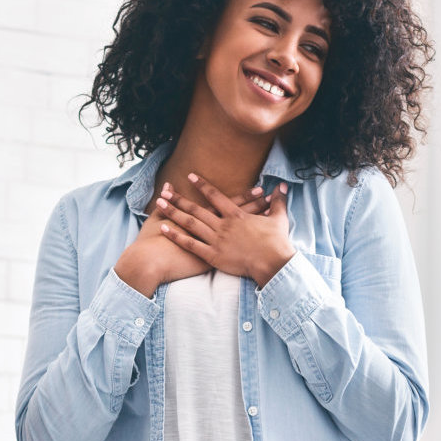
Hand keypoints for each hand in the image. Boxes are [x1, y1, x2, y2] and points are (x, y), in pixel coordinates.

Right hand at [111, 184, 274, 296]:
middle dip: (256, 208)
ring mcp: (213, 247)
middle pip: (239, 218)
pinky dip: (248, 250)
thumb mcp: (158, 218)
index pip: (228, 205)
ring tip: (270, 221)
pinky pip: (234, 255)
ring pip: (240, 236)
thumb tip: (166, 186)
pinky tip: (260, 248)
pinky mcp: (210, 262)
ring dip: (255, 227)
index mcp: (201, 220)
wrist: (150, 262)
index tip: (260, 189)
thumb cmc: (152, 242)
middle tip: (273, 200)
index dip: (245, 198)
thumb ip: (167, 202)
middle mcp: (210, 232)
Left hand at [155, 174, 294, 285]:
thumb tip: (282, 186)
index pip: (215, 196)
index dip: (202, 185)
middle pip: (197, 208)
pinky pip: (190, 245)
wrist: (273, 264)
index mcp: (236, 215)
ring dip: (173, 213)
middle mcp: (223, 225)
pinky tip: (164, 229)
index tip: (190, 176)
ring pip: (190, 223)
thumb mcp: (279, 219)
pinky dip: (176, 236)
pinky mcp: (213, 256)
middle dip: (179, 198)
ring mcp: (216, 240)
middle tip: (164, 191)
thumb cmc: (277, 243)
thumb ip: (279, 201)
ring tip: (159, 204)